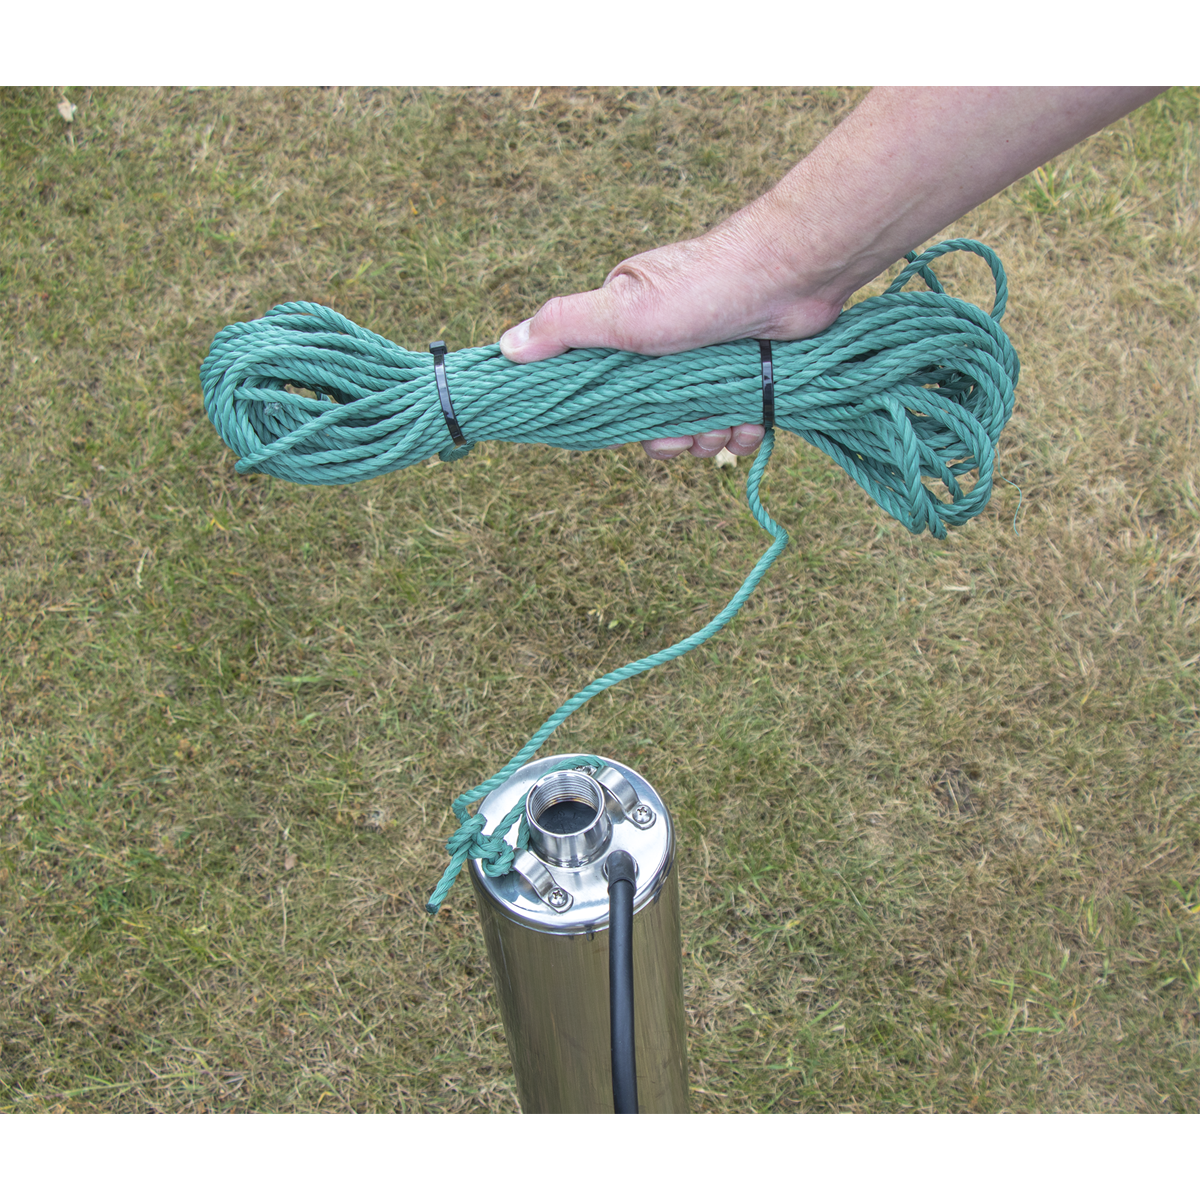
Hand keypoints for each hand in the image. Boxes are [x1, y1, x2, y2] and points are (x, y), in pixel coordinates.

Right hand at [498, 212, 845, 458]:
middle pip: (652, 421)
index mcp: (625, 329)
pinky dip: (743, 429)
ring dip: (711, 434)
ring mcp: (707, 365)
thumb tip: (506, 348)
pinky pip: (735, 427)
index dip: (618, 419)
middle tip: (691, 426)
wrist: (793, 277)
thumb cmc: (704, 286)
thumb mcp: (622, 308)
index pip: (604, 392)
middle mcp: (664, 348)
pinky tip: (751, 414)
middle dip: (673, 434)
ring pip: (695, 430)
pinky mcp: (747, 379)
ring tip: (728, 413)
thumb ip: (564, 327)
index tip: (633, 422)